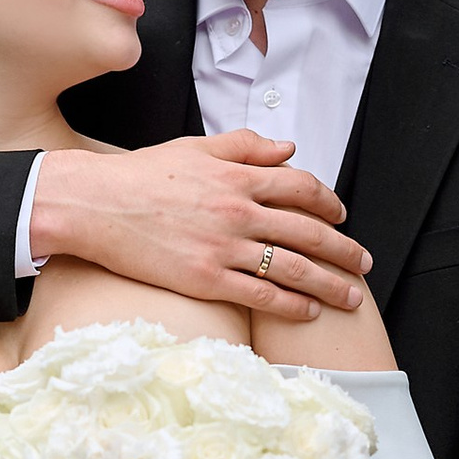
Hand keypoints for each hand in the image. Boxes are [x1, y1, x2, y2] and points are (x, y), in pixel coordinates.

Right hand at [27, 132, 369, 317]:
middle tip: (364, 264)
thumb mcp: (195, 148)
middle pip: (308, 231)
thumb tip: (288, 148)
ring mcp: (223, 247)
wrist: (94, 204)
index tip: (342, 216)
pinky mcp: (205, 278)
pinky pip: (260, 295)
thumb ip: (245, 146)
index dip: (329, 203)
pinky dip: (290, 304)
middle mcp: (238, 211)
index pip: (301, 188)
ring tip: (350, 296)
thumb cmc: (139, 177)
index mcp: (237, 176)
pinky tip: (308, 311)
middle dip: (343, 250)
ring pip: (292, 267)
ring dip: (329, 283)